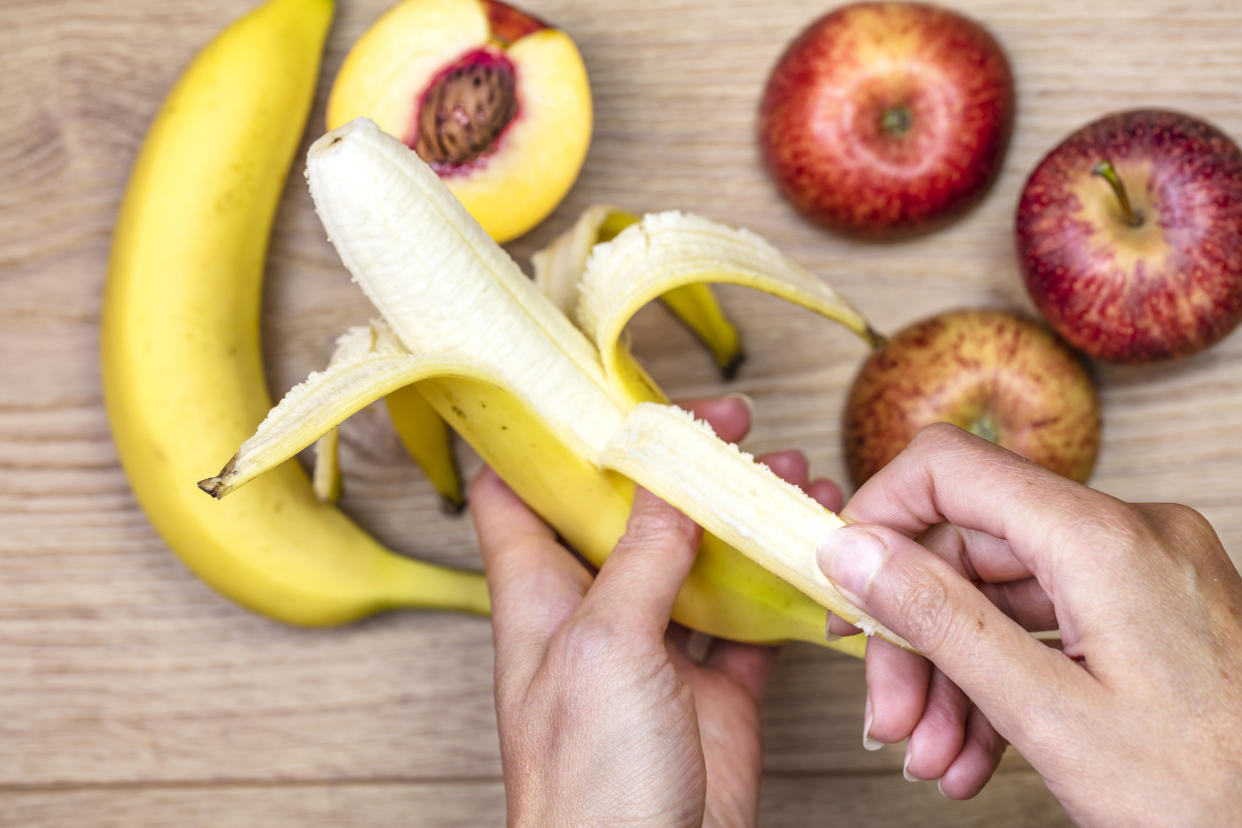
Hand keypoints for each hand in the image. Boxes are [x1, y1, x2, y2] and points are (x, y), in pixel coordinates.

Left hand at [471, 396, 841, 826]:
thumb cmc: (586, 786)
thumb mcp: (606, 646)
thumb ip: (641, 558)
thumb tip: (667, 486)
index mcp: (541, 594)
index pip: (520, 493)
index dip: (549, 438)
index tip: (594, 391)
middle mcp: (595, 612)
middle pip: (628, 512)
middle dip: (676, 462)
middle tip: (729, 423)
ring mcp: (656, 649)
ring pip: (697, 557)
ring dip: (740, 514)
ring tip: (790, 476)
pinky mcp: (713, 687)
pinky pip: (748, 618)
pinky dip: (778, 583)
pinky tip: (806, 551)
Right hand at [816, 423, 1241, 824]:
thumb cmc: (1209, 793)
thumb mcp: (1047, 714)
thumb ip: (939, 619)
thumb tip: (852, 549)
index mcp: (1103, 539)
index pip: (951, 467)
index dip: (881, 516)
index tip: (845, 584)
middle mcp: (1126, 534)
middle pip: (970, 548)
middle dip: (916, 635)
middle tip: (889, 715)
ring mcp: (1141, 570)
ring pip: (1003, 596)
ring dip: (955, 675)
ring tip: (935, 758)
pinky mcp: (1148, 607)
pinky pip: (1048, 624)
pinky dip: (1004, 680)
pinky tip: (977, 749)